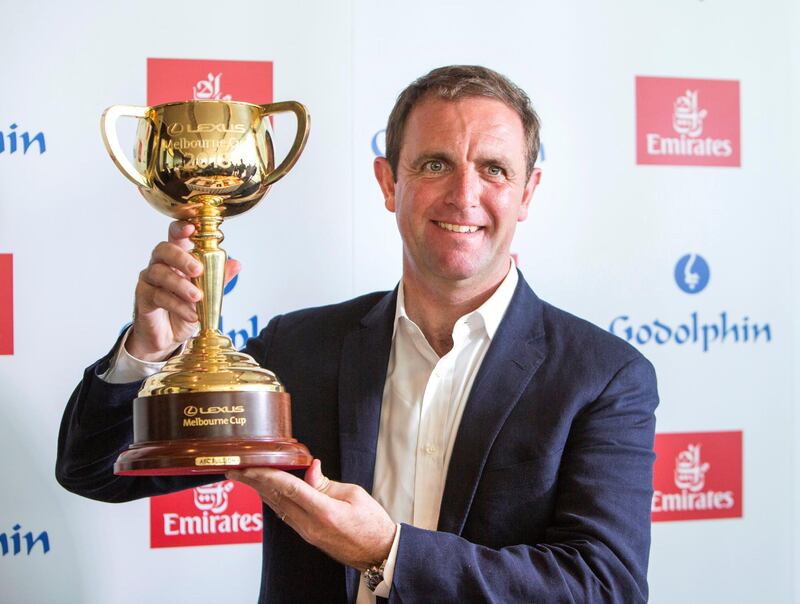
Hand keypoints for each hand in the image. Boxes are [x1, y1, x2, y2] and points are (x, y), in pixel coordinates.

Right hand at [126, 220, 240, 360]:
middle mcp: (160, 264)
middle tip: (198, 270)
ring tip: (198, 297)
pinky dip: (177, 305)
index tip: (191, 228)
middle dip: (181, 258)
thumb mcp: (207, 294)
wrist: (170, 336)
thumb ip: (218, 278)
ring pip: (159, 273)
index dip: (181, 228)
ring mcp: (149, 280)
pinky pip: (158, 296)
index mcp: (177, 258)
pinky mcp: (144, 298)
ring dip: (181, 285)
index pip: (174, 235)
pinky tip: (191, 314)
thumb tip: (236, 264)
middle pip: (163, 250)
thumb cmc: (186, 309)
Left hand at [227, 460, 395, 570]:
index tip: (250, 465)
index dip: (267, 474)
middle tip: (234, 470)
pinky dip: (272, 501)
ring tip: (242, 478)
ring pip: (277, 507)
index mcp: (324, 511)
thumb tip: (310, 469)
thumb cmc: (371, 523)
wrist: (378, 553)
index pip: (289, 487)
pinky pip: (286, 515)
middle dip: (253, 482)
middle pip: (276, 498)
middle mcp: (311, 524)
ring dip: (258, 491)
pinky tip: (264, 492)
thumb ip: (327, 483)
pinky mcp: (308, 535)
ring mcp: (307, 532)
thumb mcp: (354, 494)